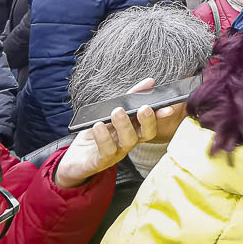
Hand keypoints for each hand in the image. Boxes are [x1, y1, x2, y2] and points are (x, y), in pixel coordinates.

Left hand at [52, 78, 186, 188]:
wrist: (74, 158)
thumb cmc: (96, 132)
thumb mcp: (111, 111)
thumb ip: (130, 97)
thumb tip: (150, 82)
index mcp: (134, 129)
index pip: (152, 122)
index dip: (161, 116)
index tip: (168, 108)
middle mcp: (128, 141)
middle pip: (145, 134)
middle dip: (147, 121)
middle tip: (144, 108)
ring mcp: (117, 152)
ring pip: (128, 141)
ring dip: (124, 125)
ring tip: (117, 111)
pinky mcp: (101, 161)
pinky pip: (106, 151)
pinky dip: (103, 137)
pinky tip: (98, 126)